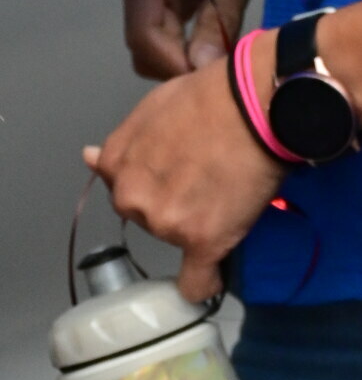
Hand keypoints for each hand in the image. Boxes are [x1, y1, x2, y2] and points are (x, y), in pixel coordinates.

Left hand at [83, 32, 285, 300]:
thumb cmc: (212, 95)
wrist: (254, 103)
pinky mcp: (203, 242)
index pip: (130, 192)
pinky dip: (206, 283)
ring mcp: (166, 223)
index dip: (159, 185)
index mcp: (118, 163)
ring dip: (201, 230)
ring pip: (179, 242)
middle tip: (212, 181)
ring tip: (232, 197)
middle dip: (178, 207)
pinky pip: (197, 282)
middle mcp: (133, 197)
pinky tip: (215, 278)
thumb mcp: (153, 107)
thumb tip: (89, 157)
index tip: (182, 180)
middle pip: (152, 219)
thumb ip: (124, 143)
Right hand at [116, 0, 292, 80]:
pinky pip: (174, 21)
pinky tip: (224, 43)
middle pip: (146, 41)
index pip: (144, 37)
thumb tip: (198, 68)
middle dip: (179, 64)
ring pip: (160, 36)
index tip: (211, 81)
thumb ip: (216, 20)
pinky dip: (195, 37)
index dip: (175, 66)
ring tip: (228, 61)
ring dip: (188, 53)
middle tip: (224, 76)